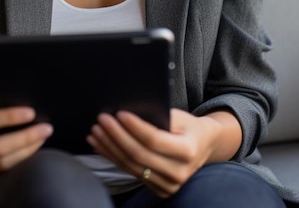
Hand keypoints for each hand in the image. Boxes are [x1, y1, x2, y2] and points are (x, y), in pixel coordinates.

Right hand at [0, 105, 52, 187]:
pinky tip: (32, 151)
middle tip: (47, 128)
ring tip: (43, 138)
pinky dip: (20, 163)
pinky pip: (2, 175)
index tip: (32, 112)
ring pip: (2, 164)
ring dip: (27, 151)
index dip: (9, 117)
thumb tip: (28, 102)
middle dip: (25, 138)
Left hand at [86, 108, 241, 197]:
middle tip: (101, 120)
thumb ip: (159, 115)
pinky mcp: (158, 189)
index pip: (154, 139)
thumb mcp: (180, 116)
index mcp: (187, 150)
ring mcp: (168, 185)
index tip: (119, 113)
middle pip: (139, 154)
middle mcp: (179, 172)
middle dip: (116, 135)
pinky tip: (100, 145)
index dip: (134, 127)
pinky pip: (130, 172)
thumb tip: (129, 109)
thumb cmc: (188, 126)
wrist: (202, 146)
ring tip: (96, 131)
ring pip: (131, 165)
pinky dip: (112, 157)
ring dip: (109, 147)